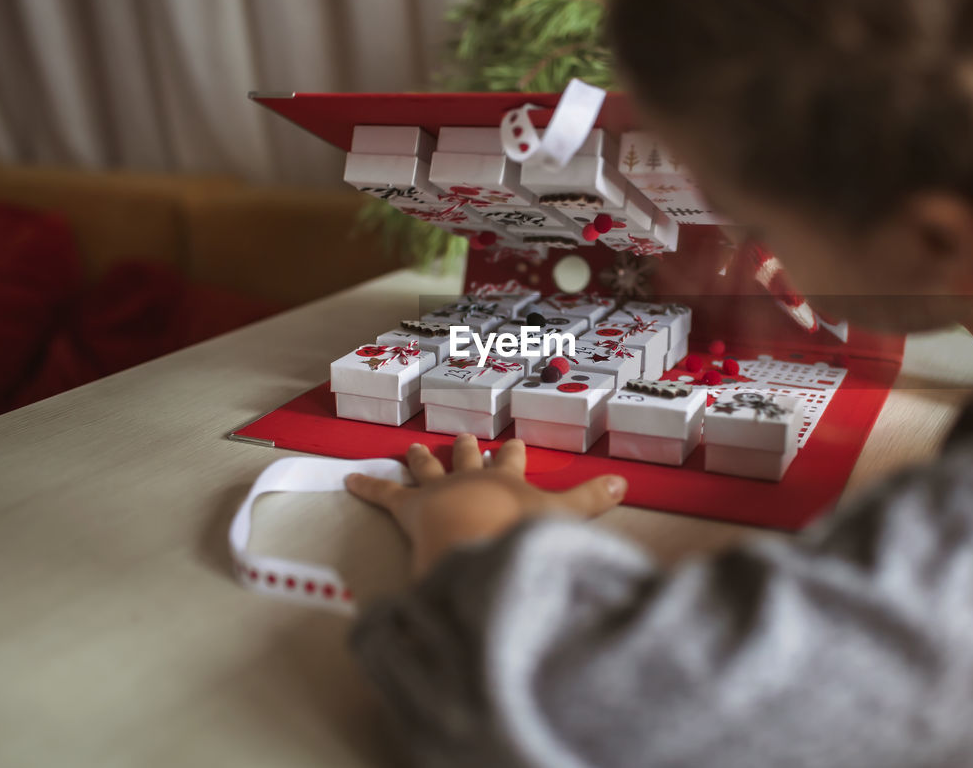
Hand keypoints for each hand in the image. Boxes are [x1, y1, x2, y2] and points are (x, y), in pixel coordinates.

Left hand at [345, 434, 627, 578]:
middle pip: (469, 459)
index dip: (514, 454)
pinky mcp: (408, 508)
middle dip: (468, 448)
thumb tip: (624, 482)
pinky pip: (384, 493)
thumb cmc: (518, 529)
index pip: (512, 462)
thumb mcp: (564, 516)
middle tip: (466, 435)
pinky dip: (366, 486)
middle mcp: (471, 478)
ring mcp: (438, 490)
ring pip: (428, 469)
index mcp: (507, 480)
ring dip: (422, 458)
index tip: (515, 443)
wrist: (476, 537)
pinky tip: (348, 479)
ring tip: (414, 447)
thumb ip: (591, 502)